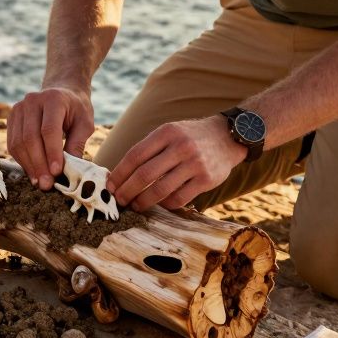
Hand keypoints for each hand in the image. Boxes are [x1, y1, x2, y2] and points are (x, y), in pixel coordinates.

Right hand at [6, 85, 94, 189]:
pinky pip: (12, 144)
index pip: (49, 129)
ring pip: (18, 143)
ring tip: (39, 182)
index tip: (56, 172)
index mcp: (53, 99)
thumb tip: (71, 171)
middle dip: (39, 164)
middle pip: (30, 137)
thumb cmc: (76, 109)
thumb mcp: (85, 123)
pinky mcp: (11, 118)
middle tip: (47, 184)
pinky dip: (22, 160)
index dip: (51, 153)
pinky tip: (32, 172)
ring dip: (28, 165)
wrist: (62, 91)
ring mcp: (18, 108)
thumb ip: (78, 144)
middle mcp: (32, 101)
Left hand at [106, 115, 246, 210]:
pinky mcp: (206, 180)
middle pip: (144, 175)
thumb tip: (121, 173)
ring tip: (135, 205)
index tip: (110, 185)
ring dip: (143, 201)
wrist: (227, 136)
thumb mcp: (170, 132)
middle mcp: (180, 147)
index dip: (119, 173)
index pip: (135, 155)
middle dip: (127, 191)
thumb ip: (149, 149)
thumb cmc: (190, 137)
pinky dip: (165, 204)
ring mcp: (195, 164)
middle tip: (119, 200)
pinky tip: (160, 204)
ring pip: (160, 190)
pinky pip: (179, 198)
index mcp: (166, 133)